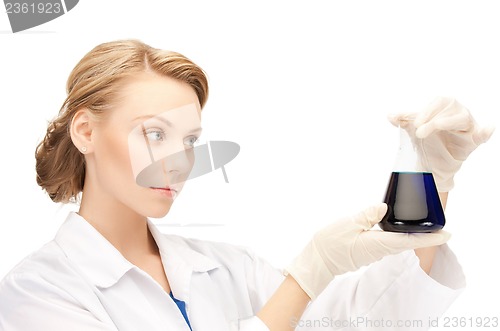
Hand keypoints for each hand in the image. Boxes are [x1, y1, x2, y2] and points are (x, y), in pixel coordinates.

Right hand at [284, 203, 449, 299]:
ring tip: (416, 219)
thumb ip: (369, 214)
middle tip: (436, 220)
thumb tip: (384, 207)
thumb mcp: (349, 223)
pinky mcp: (366, 251)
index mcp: (379, 243)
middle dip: (422, 232)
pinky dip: (393, 232)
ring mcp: (373, 252)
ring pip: (396, 240)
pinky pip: (385, 241)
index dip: (430, 237)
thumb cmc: (331, 244)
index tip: (448, 233)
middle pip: (407, 240)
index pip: (410, 240)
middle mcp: (380, 250)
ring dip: (408, 231)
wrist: (317, 262)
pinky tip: (390, 223)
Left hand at [388, 97, 493, 191]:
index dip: (426, 111)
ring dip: (448, 122)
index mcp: (443, 107)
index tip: (414, 123)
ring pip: (462, 118)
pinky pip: (482, 135)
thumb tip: (390, 116)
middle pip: (450, 107)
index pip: (438, 102)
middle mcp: (457, 113)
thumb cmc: (425, 141)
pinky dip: (485, 132)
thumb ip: (403, 121)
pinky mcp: (473, 141)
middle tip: (419, 131)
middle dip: (433, 118)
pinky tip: (487, 130)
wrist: (431, 163)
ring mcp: (466, 127)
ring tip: (437, 126)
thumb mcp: (412, 130)